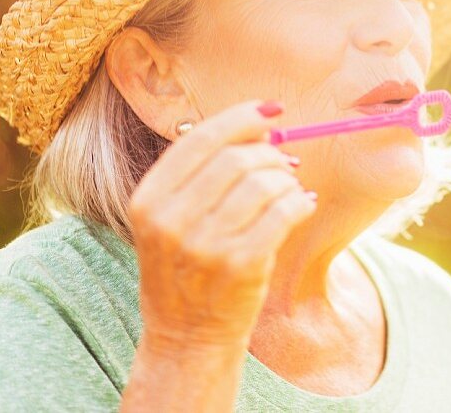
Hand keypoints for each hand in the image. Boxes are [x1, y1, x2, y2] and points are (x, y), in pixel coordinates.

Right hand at [127, 99, 314, 351]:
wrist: (186, 339)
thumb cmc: (187, 271)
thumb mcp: (171, 220)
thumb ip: (202, 174)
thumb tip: (260, 127)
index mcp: (148, 200)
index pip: (199, 138)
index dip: (241, 117)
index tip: (270, 111)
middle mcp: (170, 220)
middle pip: (236, 157)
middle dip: (270, 153)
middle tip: (284, 163)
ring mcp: (205, 245)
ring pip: (264, 182)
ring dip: (287, 180)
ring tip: (289, 191)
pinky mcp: (240, 264)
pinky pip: (285, 211)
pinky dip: (301, 201)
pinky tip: (302, 205)